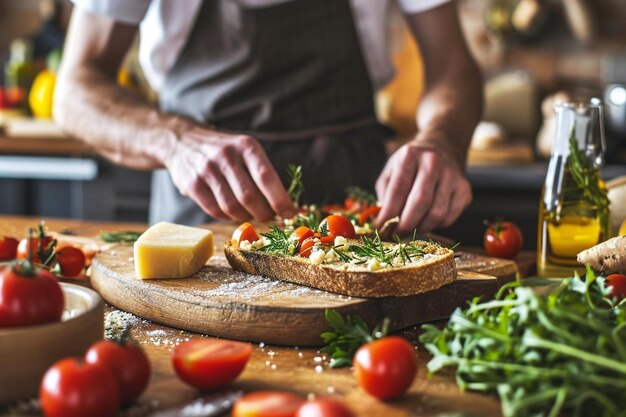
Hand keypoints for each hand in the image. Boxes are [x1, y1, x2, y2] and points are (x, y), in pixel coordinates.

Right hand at [165, 128, 294, 221]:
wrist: (182, 141)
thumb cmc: (226, 152)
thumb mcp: (246, 151)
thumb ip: (265, 176)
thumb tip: (291, 208)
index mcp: (246, 146)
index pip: (266, 177)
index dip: (280, 200)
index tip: (290, 214)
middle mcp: (226, 156)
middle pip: (250, 197)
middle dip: (264, 213)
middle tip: (270, 217)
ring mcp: (207, 170)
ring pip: (233, 207)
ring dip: (246, 217)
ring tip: (250, 213)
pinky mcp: (192, 184)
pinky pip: (215, 211)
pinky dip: (228, 217)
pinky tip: (232, 212)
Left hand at [374, 139, 471, 233]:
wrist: (442, 148)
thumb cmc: (411, 164)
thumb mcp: (391, 170)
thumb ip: (384, 194)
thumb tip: (382, 222)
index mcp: (410, 155)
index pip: (398, 189)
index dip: (388, 213)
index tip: (381, 228)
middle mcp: (433, 162)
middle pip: (420, 202)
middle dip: (405, 224)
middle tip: (396, 235)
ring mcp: (452, 176)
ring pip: (436, 213)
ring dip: (420, 228)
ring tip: (410, 230)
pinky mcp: (464, 190)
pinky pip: (448, 218)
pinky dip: (435, 226)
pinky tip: (426, 222)